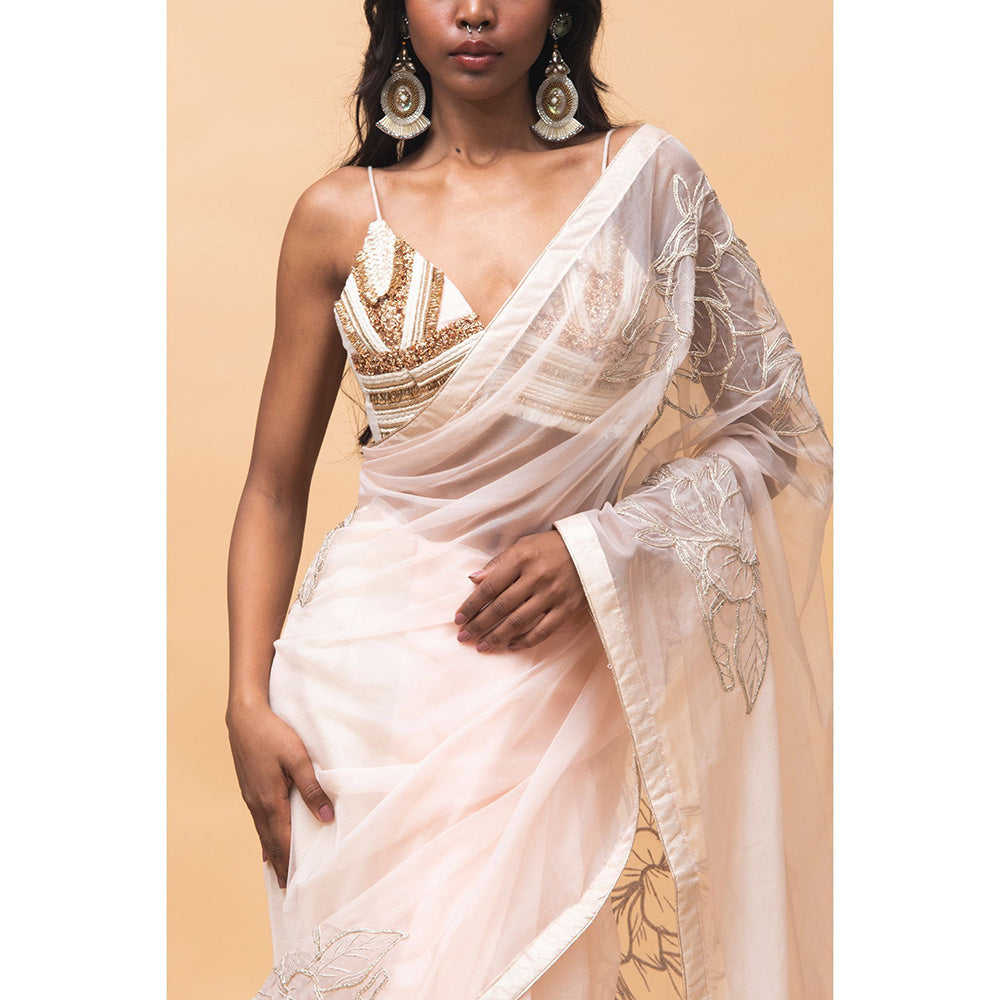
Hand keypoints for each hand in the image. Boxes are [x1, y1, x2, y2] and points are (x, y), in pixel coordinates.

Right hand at [226, 700, 334, 887]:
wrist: (244, 716)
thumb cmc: (273, 734)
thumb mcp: (297, 758)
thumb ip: (312, 787)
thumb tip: (326, 817)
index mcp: (270, 800)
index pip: (282, 841)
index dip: (289, 864)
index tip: (294, 886)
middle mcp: (257, 803)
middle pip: (270, 842)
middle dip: (279, 865)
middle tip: (286, 889)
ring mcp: (250, 796)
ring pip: (262, 831)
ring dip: (271, 852)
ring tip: (278, 871)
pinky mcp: (249, 787)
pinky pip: (258, 819)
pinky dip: (264, 835)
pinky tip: (265, 841)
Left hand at [453, 529, 587, 652]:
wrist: (590, 549)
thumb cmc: (550, 547)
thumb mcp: (523, 546)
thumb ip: (498, 563)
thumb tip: (473, 580)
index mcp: (522, 559)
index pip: (490, 586)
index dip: (472, 604)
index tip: (458, 618)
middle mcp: (536, 577)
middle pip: (501, 607)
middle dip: (479, 624)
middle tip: (464, 637)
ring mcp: (553, 594)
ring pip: (519, 621)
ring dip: (497, 636)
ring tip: (482, 646)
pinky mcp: (567, 608)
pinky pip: (544, 630)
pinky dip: (526, 641)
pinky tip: (511, 646)